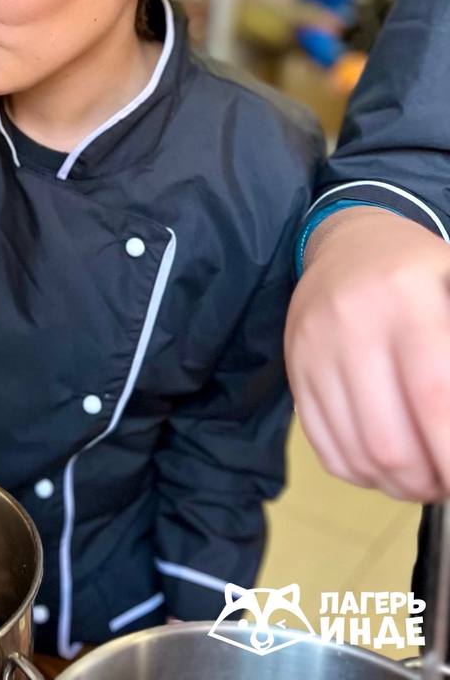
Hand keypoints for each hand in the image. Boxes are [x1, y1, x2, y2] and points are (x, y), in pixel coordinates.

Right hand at [286, 206, 449, 500]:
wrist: (350, 244)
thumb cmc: (420, 274)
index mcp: (406, 297)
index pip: (434, 395)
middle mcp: (351, 322)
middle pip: (390, 442)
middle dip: (428, 481)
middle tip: (447, 479)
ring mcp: (314, 348)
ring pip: (357, 454)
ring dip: (398, 484)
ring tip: (423, 476)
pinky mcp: (295, 370)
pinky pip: (326, 448)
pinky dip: (362, 473)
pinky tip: (385, 463)